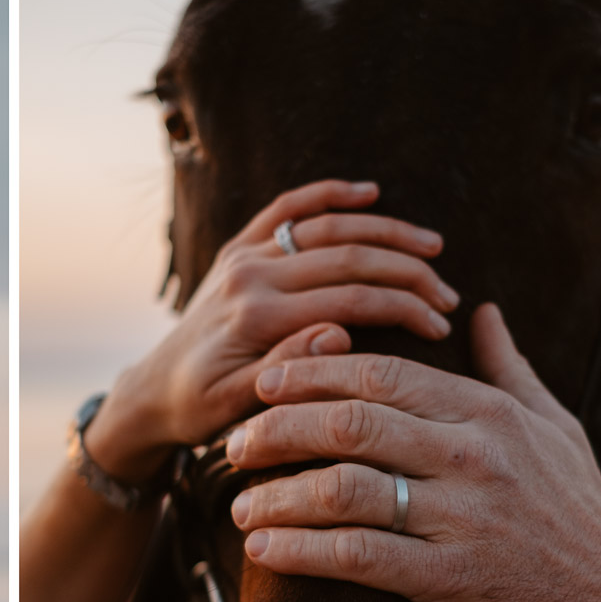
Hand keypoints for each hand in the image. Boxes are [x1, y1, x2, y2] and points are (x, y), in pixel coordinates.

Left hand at [85, 179, 457, 482]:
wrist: (152, 392)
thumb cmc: (198, 409)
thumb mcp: (239, 406)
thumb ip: (288, 370)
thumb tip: (340, 336)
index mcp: (257, 317)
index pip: (349, 299)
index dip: (403, 307)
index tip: (441, 324)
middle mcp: (251, 275)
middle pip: (347, 256)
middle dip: (408, 270)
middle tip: (448, 294)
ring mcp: (244, 256)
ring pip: (326, 226)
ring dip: (385, 231)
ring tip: (432, 247)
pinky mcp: (238, 249)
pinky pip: (286, 209)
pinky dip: (327, 194)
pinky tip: (369, 192)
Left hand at [226, 303, 600, 601]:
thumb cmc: (576, 511)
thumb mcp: (553, 426)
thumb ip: (508, 367)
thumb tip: (481, 311)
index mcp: (485, 412)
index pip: (378, 374)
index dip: (311, 373)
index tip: (263, 382)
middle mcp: (471, 456)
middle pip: (347, 423)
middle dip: (277, 429)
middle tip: (234, 443)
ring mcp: (460, 517)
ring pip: (342, 489)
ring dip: (276, 494)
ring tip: (237, 503)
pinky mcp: (448, 578)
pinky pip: (357, 555)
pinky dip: (300, 550)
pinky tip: (263, 548)